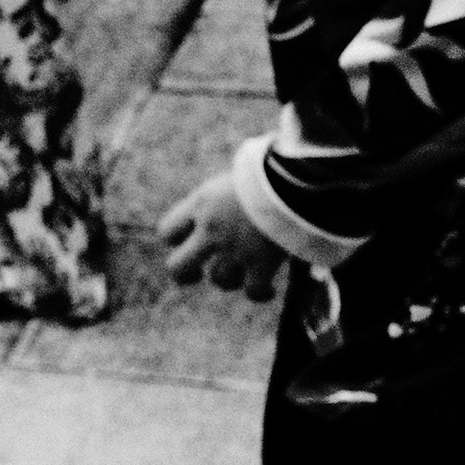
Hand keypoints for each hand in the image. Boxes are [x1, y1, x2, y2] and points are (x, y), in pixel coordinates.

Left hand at [160, 170, 288, 299]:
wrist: (297, 177)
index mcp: (201, 203)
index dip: (177, 240)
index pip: (167, 231)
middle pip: (177, 268)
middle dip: (186, 274)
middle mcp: (211, 229)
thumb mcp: (235, 178)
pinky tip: (268, 289)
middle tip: (198, 271)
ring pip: (220, 279)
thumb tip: (225, 210)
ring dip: (231, 278)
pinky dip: (260, 293)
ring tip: (246, 272)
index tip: (193, 238)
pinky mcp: (262, 263)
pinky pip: (253, 291)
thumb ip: (222, 199)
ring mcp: (235, 249)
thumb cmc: (271, 171)